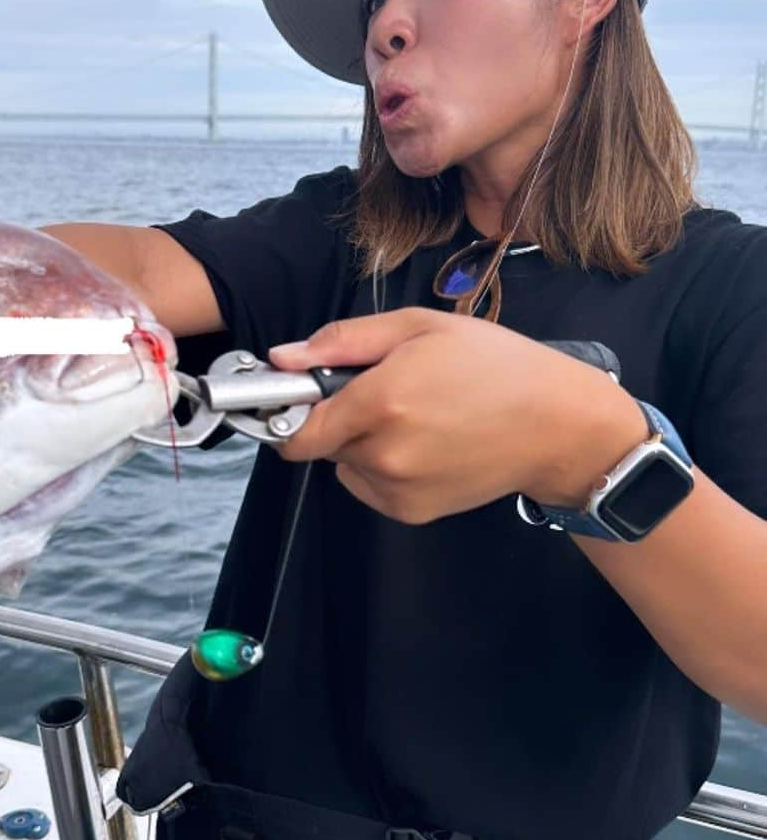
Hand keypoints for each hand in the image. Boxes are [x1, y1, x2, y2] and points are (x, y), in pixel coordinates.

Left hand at [268, 308, 644, 525]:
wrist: (557, 425)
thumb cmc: (495, 365)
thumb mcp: (419, 327)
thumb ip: (343, 341)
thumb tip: (283, 357)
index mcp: (380, 401)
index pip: (295, 427)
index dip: (290, 410)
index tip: (302, 394)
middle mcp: (383, 452)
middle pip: (321, 443)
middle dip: (338, 418)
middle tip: (384, 391)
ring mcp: (398, 488)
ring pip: (346, 465)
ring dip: (362, 443)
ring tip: (415, 416)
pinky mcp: (412, 512)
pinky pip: (370, 486)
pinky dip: (383, 467)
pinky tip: (425, 443)